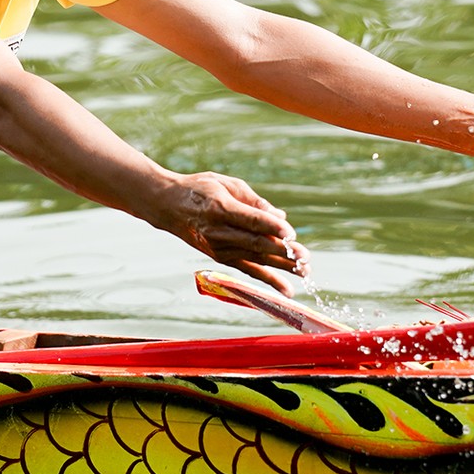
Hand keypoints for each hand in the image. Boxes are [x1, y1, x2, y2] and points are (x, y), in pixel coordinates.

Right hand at [148, 171, 307, 293]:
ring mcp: (219, 248)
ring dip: (282, 267)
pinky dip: (269, 280)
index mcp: (220, 209)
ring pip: (256, 260)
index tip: (291, 234)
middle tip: (305, 257)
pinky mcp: (221, 258)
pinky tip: (287, 289)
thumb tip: (281, 216)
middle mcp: (219, 233)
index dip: (272, 227)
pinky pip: (249, 270)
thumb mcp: (227, 184)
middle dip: (283, 252)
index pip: (251, 221)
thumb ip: (255, 201)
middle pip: (256, 244)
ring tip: (304, 272)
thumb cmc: (200, 189)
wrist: (167, 206)